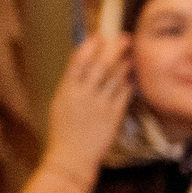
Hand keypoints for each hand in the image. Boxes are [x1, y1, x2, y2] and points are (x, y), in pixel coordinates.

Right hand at [43, 31, 132, 181]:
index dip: (90, 46)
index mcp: (67, 91)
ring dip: (124, 64)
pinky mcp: (113, 116)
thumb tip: (82, 64)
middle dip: (114, 49)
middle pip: (101, 65)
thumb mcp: (60, 103)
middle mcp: (83, 95)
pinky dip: (128, 83)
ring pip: (115, 78)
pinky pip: (124, 94)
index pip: (78, 61)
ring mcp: (100, 105)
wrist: (72, 157)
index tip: (99, 35)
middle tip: (124, 37)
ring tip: (129, 55)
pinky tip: (130, 78)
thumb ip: (72, 85)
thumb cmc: (64, 131)